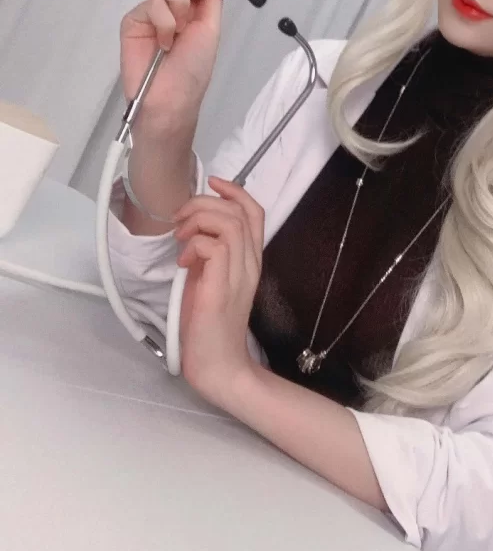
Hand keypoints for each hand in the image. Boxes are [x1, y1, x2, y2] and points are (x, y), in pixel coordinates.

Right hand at [120, 0, 224, 133]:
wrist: (171, 97)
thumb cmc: (194, 68)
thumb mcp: (211, 28)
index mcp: (193, 4)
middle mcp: (170, 2)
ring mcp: (151, 9)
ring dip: (179, 5)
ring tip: (178, 34)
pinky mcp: (133, 19)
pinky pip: (151, 4)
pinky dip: (164, 24)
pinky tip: (163, 45)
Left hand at [173, 177, 264, 404]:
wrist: (219, 366)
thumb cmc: (210, 326)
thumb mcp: (210, 279)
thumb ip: (209, 254)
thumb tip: (191, 230)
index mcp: (250, 260)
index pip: (254, 211)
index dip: (234, 190)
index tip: (211, 184)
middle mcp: (250, 263)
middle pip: (237, 210)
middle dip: (203, 204)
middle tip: (180, 222)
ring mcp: (239, 275)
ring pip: (228, 223)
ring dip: (198, 221)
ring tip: (181, 239)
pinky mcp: (222, 288)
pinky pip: (214, 247)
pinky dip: (194, 246)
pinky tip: (183, 264)